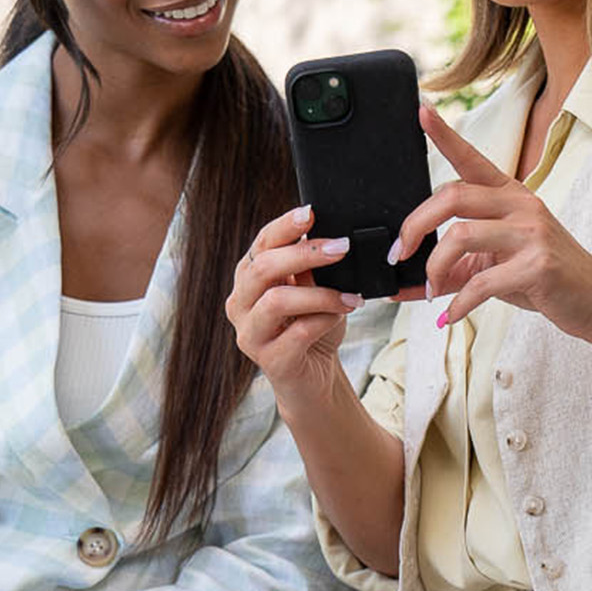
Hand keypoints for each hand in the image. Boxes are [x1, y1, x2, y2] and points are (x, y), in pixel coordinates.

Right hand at [226, 204, 361, 406]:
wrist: (314, 378)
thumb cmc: (312, 327)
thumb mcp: (313, 288)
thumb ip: (311, 266)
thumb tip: (328, 235)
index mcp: (250, 278)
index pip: (261, 243)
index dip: (284, 226)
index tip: (311, 212)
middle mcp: (241, 303)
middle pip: (263, 268)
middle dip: (304, 253)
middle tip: (341, 247)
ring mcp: (250, 334)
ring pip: (277, 301)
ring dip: (320, 294)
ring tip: (350, 296)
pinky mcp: (269, 361)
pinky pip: (298, 333)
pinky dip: (325, 319)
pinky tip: (341, 315)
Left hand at [396, 104, 591, 337]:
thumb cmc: (543, 278)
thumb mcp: (496, 264)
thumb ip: (454, 267)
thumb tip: (405, 287)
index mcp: (509, 195)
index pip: (471, 158)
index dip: (445, 135)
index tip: (421, 111)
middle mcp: (520, 204)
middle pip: (452, 196)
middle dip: (416, 225)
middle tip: (400, 254)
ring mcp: (532, 232)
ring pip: (461, 235)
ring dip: (435, 267)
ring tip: (432, 290)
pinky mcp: (538, 265)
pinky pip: (482, 281)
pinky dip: (458, 303)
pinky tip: (449, 316)